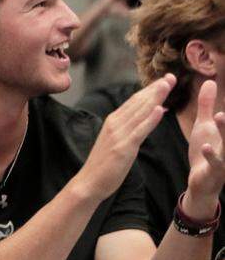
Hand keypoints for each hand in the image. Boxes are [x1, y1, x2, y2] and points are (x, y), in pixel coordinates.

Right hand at [77, 75, 173, 200]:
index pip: (134, 101)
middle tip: (171, 77)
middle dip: (155, 89)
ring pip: (140, 113)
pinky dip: (150, 119)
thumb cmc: (103, 164)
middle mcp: (114, 124)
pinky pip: (140, 131)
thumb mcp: (115, 140)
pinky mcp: (124, 147)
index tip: (164, 80)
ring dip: (155, 98)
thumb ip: (130, 127)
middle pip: (138, 102)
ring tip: (167, 85)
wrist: (89, 182)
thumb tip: (150, 113)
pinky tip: (159, 109)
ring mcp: (119, 135)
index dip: (150, 89)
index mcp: (112, 121)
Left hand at [185, 81, 224, 219]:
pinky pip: (215, 163)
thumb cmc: (204, 151)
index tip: (222, 105)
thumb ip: (207, 105)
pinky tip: (206, 146)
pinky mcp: (215, 171)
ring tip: (220, 116)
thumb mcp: (204, 125)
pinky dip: (212, 155)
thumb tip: (209, 81)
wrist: (201, 182)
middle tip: (224, 108)